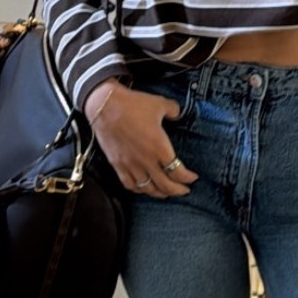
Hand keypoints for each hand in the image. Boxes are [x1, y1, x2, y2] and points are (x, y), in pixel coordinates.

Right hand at [83, 82, 197, 196]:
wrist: (104, 106)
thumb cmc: (132, 105)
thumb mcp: (159, 103)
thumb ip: (173, 110)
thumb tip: (177, 113)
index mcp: (159, 148)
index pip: (177, 172)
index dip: (187, 178)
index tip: (193, 178)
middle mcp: (146, 161)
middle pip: (165, 185)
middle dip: (178, 190)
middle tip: (184, 191)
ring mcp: (130, 165)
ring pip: (148, 188)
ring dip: (160, 193)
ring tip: (166, 193)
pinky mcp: (117, 165)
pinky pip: (129, 184)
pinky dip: (139, 190)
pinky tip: (143, 189)